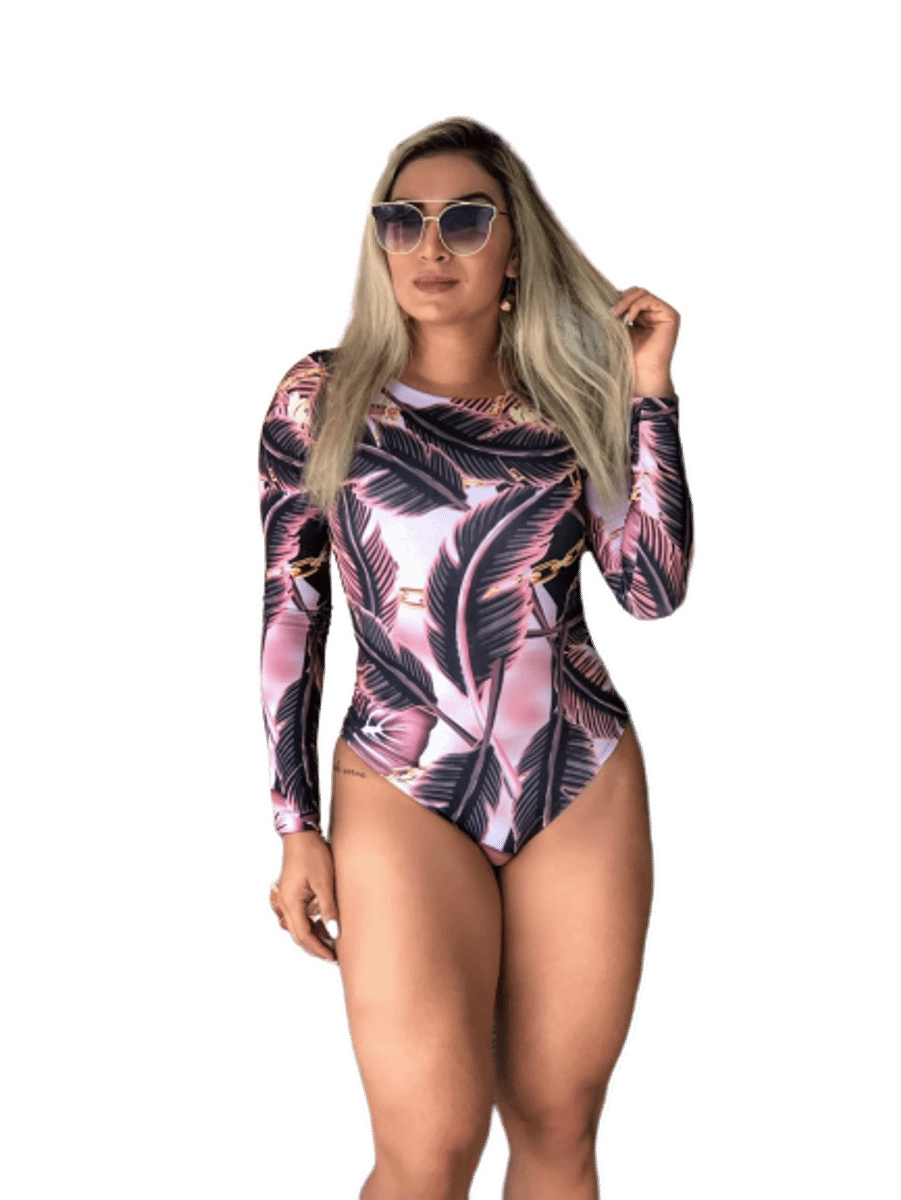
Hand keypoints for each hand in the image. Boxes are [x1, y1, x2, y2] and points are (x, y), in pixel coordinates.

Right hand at [265, 830, 340, 969]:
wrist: (301, 835)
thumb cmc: (313, 855)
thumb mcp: (324, 882)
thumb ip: (328, 908)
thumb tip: (335, 932)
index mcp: (291, 904)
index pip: (304, 936)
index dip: (319, 949)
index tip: (333, 958)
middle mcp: (285, 904)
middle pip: (299, 935)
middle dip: (315, 948)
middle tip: (333, 958)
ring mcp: (287, 900)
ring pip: (299, 927)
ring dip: (314, 937)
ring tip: (332, 945)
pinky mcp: (292, 894)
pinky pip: (300, 916)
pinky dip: (312, 925)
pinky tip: (325, 926)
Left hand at [612, 285, 684, 396]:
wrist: (643, 375)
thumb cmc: (631, 359)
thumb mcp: (620, 332)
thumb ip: (618, 314)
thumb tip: (604, 298)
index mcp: (645, 316)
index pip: (632, 297)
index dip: (618, 299)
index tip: (605, 309)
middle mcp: (657, 313)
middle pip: (638, 291)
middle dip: (622, 298)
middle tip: (610, 312)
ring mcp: (665, 313)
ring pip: (643, 293)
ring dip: (626, 301)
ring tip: (616, 315)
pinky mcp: (670, 315)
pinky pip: (650, 299)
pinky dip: (635, 306)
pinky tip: (627, 319)